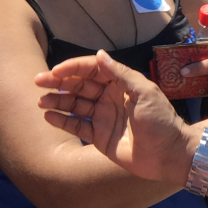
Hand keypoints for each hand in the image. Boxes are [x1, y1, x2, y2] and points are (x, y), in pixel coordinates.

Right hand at [37, 50, 197, 183]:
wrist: (168, 154)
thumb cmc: (161, 120)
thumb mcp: (145, 92)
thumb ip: (121, 74)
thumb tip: (100, 54)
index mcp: (120, 84)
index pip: (91, 70)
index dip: (73, 68)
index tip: (55, 71)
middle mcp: (109, 98)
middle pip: (79, 86)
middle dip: (58, 83)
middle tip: (38, 81)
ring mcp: (103, 117)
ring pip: (75, 105)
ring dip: (57, 101)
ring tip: (41, 101)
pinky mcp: (99, 137)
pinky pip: (77, 126)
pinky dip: (62, 121)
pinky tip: (48, 116)